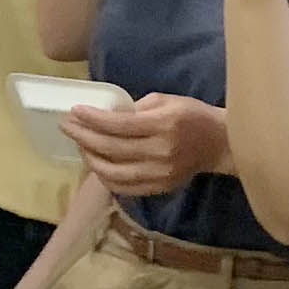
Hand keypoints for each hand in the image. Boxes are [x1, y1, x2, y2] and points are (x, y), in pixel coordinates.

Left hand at [64, 92, 224, 200]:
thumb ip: (136, 108)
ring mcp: (160, 174)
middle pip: (111, 148)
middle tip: (67, 126)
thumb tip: (106, 116)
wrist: (220, 144)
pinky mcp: (159, 188)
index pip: (118, 125)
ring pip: (113, 173)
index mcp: (163, 125)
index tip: (74, 111)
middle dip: (83, 136)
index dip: (92, 119)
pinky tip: (96, 164)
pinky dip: (105, 177)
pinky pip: (124, 187)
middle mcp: (160, 152)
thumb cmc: (192, 115)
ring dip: (90, 159)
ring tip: (80, 145)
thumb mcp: (166, 100)